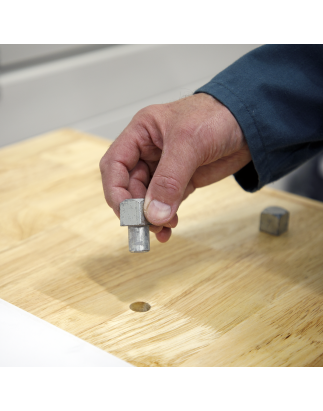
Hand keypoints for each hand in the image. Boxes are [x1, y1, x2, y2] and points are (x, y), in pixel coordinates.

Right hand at [100, 93, 250, 242]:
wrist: (252, 122)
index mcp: (141, 133)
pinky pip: (166, 203)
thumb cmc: (219, 116)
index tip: (127, 213)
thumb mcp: (189, 143)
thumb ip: (169, 179)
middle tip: (148, 225)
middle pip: (129, 185)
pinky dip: (166, 216)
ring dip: (151, 216)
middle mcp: (149, 150)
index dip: (115, 190)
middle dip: (137, 207)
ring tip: (162, 228)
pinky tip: (170, 226)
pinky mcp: (181, 180)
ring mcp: (165, 167)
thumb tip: (153, 213)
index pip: (115, 164)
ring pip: (147, 197)